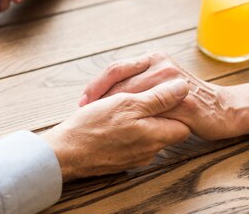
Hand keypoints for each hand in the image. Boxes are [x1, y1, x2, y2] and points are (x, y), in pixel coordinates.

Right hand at [42, 79, 190, 181]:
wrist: (64, 153)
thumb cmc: (93, 127)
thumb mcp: (127, 103)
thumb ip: (158, 98)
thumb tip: (183, 87)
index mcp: (156, 136)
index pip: (183, 123)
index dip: (174, 107)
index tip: (158, 95)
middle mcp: (150, 151)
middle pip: (165, 128)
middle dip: (153, 111)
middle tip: (132, 97)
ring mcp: (135, 157)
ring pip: (146, 134)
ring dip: (136, 119)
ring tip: (114, 107)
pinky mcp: (120, 160)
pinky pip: (131, 142)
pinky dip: (123, 130)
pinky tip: (107, 121)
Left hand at [81, 52, 240, 140]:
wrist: (222, 109)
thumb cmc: (185, 99)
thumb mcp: (160, 82)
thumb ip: (137, 81)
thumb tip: (102, 93)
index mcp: (153, 58)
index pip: (116, 68)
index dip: (96, 85)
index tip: (83, 101)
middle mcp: (162, 66)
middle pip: (120, 81)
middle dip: (99, 100)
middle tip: (85, 115)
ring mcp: (173, 83)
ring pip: (133, 97)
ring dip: (113, 112)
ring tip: (99, 124)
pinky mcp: (184, 103)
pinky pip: (154, 113)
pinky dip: (136, 123)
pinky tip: (125, 133)